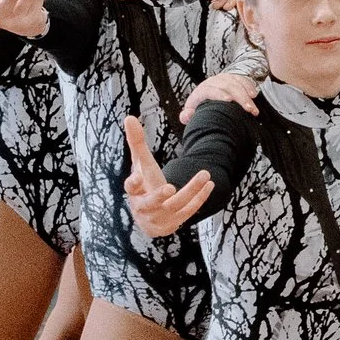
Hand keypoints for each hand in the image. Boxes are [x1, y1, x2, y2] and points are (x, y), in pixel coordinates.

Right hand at [120, 116, 211, 236]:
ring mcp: (160, 217)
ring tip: (205, 174)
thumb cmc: (144, 184)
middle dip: (159, 196)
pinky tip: (210, 184)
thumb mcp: (140, 164)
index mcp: (134, 192)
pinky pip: (189, 211)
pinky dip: (200, 198)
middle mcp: (144, 207)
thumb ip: (136, 143)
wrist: (150, 216)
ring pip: (176, 205)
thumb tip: (129, 117)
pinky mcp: (175, 222)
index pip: (130, 188)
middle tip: (169, 187)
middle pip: (151, 203)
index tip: (137, 177)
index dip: (133, 183)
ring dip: (191, 190)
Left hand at [180, 69, 258, 123]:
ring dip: (246, 94)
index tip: (229, 100)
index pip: (209, 89)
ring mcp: (224, 79)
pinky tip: (254, 95)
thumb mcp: (193, 112)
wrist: (208, 97)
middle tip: (249, 109)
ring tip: (253, 108)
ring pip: (236, 82)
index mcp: (201, 90)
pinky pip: (242, 79)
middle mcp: (212, 82)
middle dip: (239, 97)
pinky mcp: (233, 78)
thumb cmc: (201, 108)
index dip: (219, 93)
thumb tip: (186, 115)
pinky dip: (249, 86)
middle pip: (227, 85)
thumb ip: (187, 116)